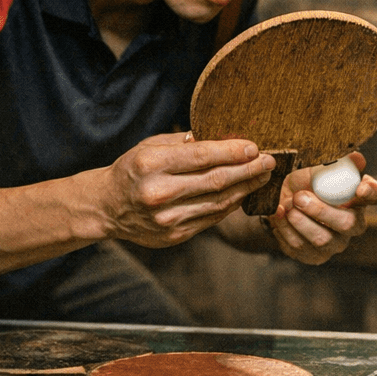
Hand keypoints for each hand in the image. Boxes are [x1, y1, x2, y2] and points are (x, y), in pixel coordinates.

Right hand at [102, 134, 273, 246]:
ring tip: (263, 176)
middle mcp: (158, 193)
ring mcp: (167, 218)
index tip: (254, 147)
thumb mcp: (150, 146)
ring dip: (245, 188)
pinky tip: (243, 193)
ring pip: (218, 202)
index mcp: (150, 164)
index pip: (201, 156)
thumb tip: (224, 140)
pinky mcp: (175, 236)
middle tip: (270, 161)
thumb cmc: (132, 169)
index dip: (232, 152)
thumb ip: (184, 143)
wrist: (106, 207)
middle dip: (248, 170)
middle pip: (215, 180)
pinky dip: (231, 205)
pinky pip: (212, 218)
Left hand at [265, 151, 376, 264]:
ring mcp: (335, 243)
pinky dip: (285, 230)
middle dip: (320, 211)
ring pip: (322, 239)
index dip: (372, 193)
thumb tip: (357, 158)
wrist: (282, 202)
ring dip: (299, 222)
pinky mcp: (314, 256)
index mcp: (359, 198)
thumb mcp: (318, 169)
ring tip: (285, 206)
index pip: (376, 195)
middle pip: (348, 224)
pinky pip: (300, 247)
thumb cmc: (306, 184)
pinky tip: (278, 216)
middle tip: (298, 197)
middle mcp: (353, 224)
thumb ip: (336, 164)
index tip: (361, 189)